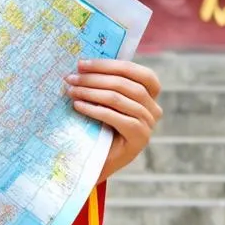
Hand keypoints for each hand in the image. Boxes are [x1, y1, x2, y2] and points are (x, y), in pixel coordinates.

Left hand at [64, 58, 162, 182]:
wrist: (98, 160)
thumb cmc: (99, 126)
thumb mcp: (104, 101)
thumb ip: (104, 83)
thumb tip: (82, 64)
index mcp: (149, 94)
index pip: (137, 71)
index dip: (109, 65)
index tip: (82, 64)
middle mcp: (153, 108)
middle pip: (125, 84)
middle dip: (94, 78)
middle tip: (71, 78)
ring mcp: (149, 124)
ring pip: (118, 99)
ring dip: (91, 92)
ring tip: (71, 91)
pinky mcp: (140, 138)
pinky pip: (116, 117)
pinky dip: (94, 109)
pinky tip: (78, 106)